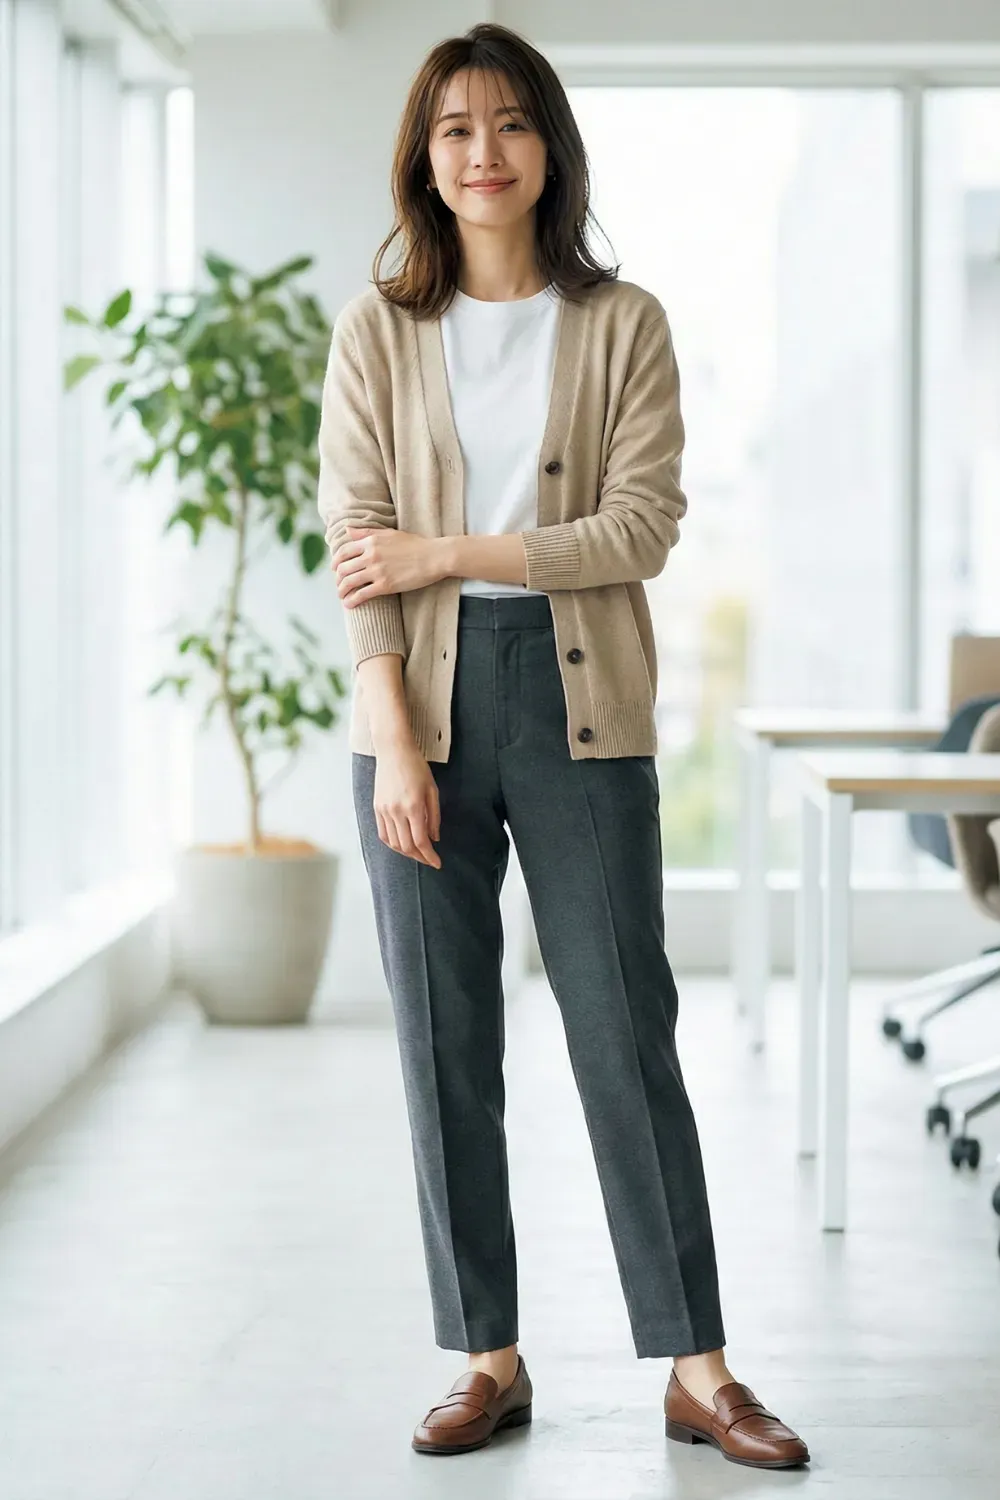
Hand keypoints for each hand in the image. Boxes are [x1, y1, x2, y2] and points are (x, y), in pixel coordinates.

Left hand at [333, 526, 446, 606]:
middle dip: (338, 579)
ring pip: (349, 582)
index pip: (343, 552)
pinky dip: (352, 600)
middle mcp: (371, 555)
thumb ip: (366, 532)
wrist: (434, 557)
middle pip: (343, 569)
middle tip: (339, 585)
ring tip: (342, 596)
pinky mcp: (385, 585)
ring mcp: (377, 571)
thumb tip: (348, 531)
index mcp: (370, 541)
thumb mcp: (389, 534)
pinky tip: (349, 604)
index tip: (335, 570)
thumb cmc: (415, 544)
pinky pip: (362, 594)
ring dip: (341, 591)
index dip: (336, 562)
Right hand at [373, 739, 441, 867]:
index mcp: (413, 807)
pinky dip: (393, 844)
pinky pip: (383, 834)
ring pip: (394, 843)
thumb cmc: (416, 767)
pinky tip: (402, 845)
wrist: (394, 751)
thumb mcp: (432, 790)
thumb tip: (434, 838)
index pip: (421, 841)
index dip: (430, 856)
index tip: (437, 863)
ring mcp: (384, 810)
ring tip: (417, 853)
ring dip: (406, 852)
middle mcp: (396, 811)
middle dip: (419, 857)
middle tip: (429, 859)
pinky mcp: (377, 808)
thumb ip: (434, 816)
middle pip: (407, 846)